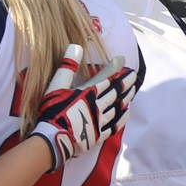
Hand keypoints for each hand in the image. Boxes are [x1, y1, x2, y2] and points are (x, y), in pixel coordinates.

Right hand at [31, 46, 138, 171]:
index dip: (115, 67)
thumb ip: (67, 66)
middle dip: (125, 82)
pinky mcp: (99, 134)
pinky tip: (127, 112)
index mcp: (88, 92)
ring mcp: (100, 120)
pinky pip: (115, 125)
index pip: (106, 77)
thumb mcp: (56, 85)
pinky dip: (122, 117)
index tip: (123, 60)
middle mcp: (98, 105)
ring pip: (118, 106)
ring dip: (126, 97)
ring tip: (133, 91)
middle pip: (115, 91)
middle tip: (133, 76)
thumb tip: (76, 46)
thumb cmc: (52, 111)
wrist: (53, 139)